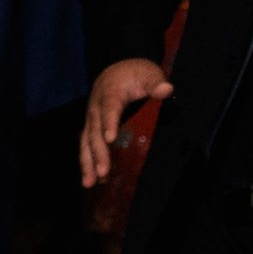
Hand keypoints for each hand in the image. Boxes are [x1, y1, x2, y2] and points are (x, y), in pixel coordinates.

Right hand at [79, 58, 172, 187]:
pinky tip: (95, 180)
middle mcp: (96, 108)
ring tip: (89, 183)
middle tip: (103, 172)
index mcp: (110, 93)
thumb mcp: (149, 74)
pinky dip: (90, 163)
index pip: (109, 109)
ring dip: (87, 164)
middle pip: (94, 132)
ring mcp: (92, 119)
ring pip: (86, 142)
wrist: (116, 69)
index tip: (110, 138)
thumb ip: (156, 83)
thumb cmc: (136, 74)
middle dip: (98, 153)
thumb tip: (166, 89)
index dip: (109, 123)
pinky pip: (88, 146)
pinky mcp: (93, 128)